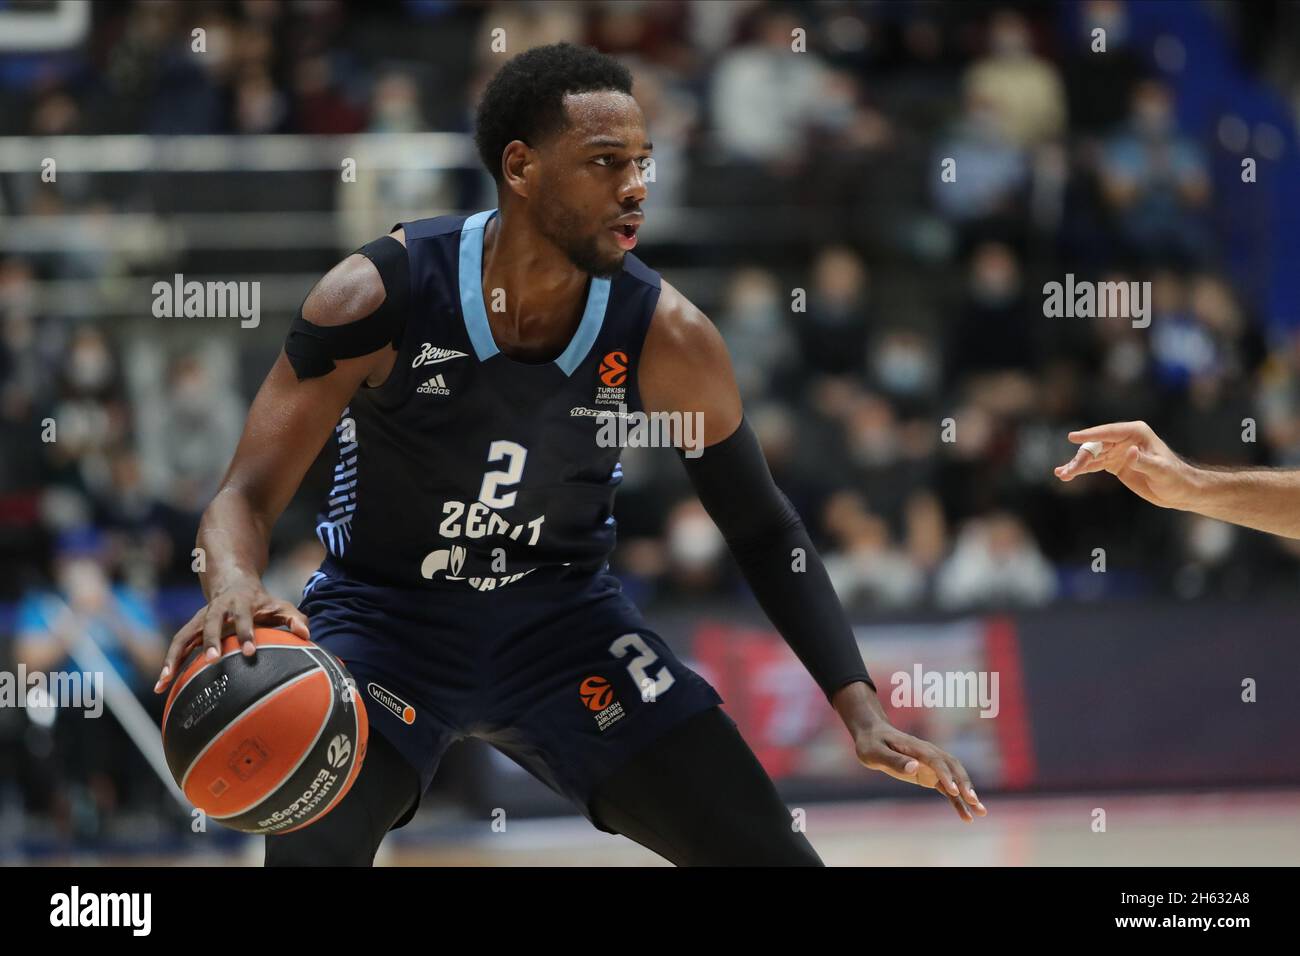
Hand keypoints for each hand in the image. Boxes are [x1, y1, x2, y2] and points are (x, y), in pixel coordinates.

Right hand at [154, 580, 309, 693]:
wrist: (233, 582)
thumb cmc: (261, 601)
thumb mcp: (281, 605)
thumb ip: (295, 618)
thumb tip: (306, 635)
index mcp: (240, 603)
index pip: (243, 617)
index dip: (246, 632)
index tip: (251, 652)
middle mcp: (217, 610)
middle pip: (211, 623)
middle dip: (211, 641)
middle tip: (214, 661)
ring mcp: (200, 620)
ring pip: (184, 636)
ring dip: (175, 657)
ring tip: (166, 681)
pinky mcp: (191, 630)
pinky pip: (177, 647)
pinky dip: (168, 665)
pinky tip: (161, 687)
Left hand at [834, 681, 985, 821]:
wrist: (873, 736)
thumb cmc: (871, 743)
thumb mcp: (875, 752)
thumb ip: (894, 760)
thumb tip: (915, 767)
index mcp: (917, 748)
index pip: (935, 760)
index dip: (945, 774)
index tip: (952, 790)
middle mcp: (929, 754)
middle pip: (952, 768)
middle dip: (964, 784)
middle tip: (973, 802)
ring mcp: (932, 764)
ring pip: (955, 779)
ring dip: (968, 794)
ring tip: (981, 812)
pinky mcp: (930, 774)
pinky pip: (948, 789)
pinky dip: (958, 801)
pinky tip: (966, 816)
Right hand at [1054, 420, 1198, 509]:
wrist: (1180, 492)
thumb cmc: (1176, 479)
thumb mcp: (1162, 471)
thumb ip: (1145, 461)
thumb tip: (1130, 452)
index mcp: (1136, 432)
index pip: (1109, 432)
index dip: (1090, 435)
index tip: (1072, 437)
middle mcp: (1124, 439)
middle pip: (1096, 445)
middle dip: (1081, 458)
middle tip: (1068, 472)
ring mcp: (1117, 451)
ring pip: (1091, 456)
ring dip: (1076, 465)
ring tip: (1062, 475)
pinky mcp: (1114, 464)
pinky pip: (1093, 465)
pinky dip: (1080, 470)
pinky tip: (1066, 475)